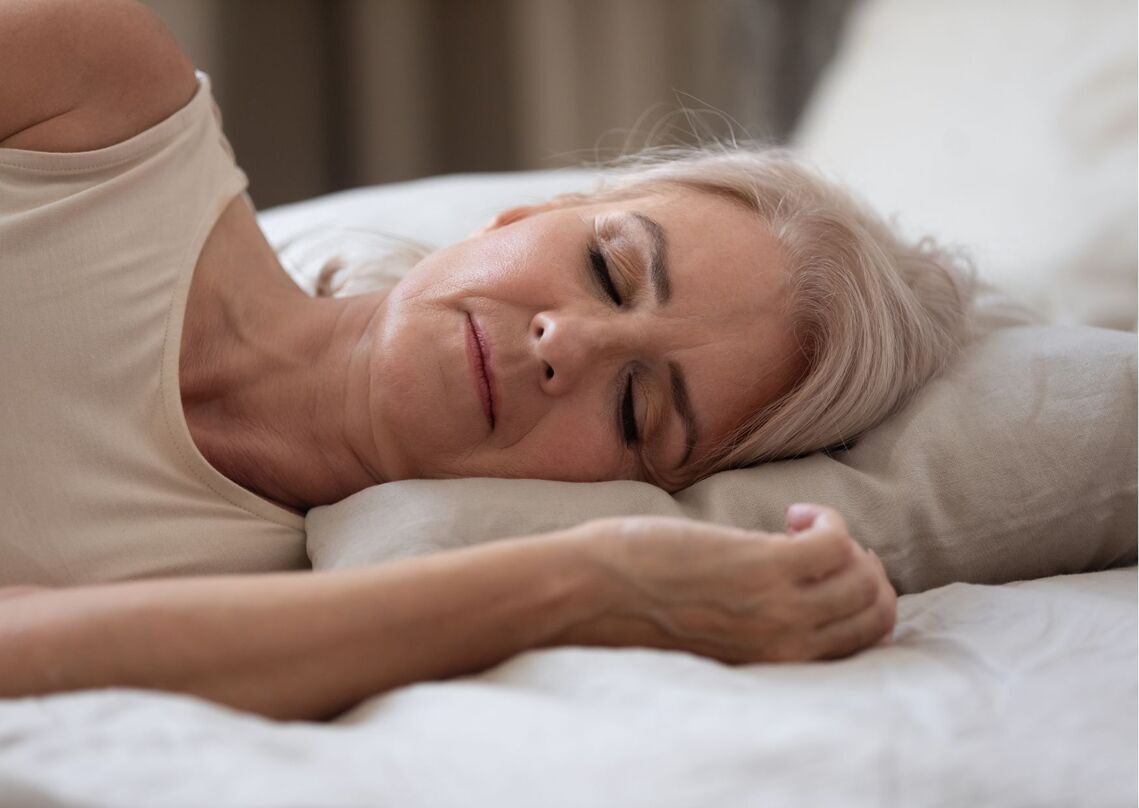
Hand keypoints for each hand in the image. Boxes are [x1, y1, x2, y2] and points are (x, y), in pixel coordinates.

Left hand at [555, 504, 895, 663]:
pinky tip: (792, 514)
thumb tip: (775, 580)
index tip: (827, 571)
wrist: (586, 595)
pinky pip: (834, 542)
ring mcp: (779, 608)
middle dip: (864, 571)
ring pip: (865, 579)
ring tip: (803, 526)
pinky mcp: (763, 567)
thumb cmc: (630, 605)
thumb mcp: (707, 631)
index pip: (858, 643)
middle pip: (874, 612)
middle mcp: (786, 645)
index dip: (858, 602)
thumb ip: (749, 618)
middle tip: (826, 544)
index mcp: (772, 663)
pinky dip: (825, 521)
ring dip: (846, 542)